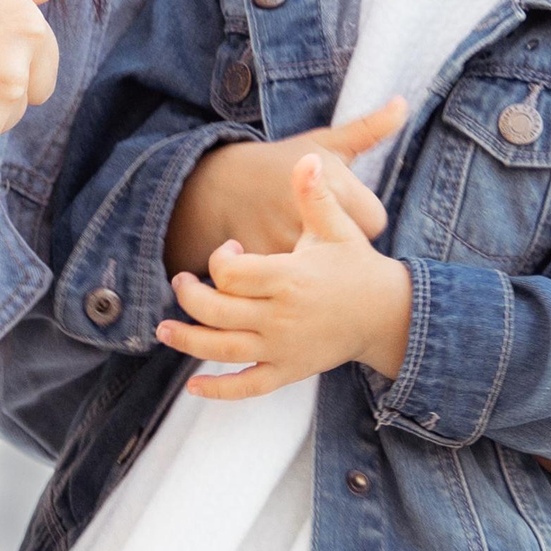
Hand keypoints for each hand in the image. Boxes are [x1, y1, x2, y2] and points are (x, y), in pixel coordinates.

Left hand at [157, 152, 412, 399]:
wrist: (387, 315)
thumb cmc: (356, 266)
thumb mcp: (337, 228)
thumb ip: (315, 195)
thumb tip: (305, 159)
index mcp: (289, 278)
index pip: (231, 273)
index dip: (218, 259)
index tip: (230, 249)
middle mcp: (282, 317)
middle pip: (218, 311)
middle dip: (190, 295)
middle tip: (180, 281)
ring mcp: (284, 348)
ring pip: (224, 350)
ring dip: (188, 341)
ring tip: (163, 330)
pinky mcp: (288, 371)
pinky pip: (248, 386)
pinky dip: (219, 390)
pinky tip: (193, 387)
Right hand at [162, 97, 404, 274]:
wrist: (215, 185)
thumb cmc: (278, 162)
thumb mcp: (323, 142)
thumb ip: (369, 128)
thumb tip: (403, 103)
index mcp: (331, 183)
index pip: (375, 222)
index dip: (361, 220)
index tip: (342, 213)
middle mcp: (309, 212)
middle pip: (351, 249)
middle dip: (339, 245)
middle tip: (318, 231)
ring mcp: (283, 241)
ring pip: (325, 269)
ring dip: (317, 265)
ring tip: (299, 244)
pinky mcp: (261, 264)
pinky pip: (293, 280)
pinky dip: (290, 276)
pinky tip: (282, 264)